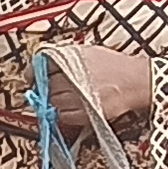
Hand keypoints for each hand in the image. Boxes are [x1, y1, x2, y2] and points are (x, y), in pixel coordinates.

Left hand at [38, 45, 154, 130]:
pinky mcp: (87, 112)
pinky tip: (71, 108)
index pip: (43, 64)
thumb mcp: (90, 52)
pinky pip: (64, 116)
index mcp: (74, 57)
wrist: (137, 81)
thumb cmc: (115, 65)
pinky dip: (63, 113)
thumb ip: (67, 56)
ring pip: (53, 102)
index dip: (33, 71)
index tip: (30, 76)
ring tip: (61, 99)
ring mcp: (80, 95)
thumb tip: (45, 64)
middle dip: (44, 89)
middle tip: (45, 90)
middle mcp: (74, 75)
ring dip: (53, 102)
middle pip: (46, 85)